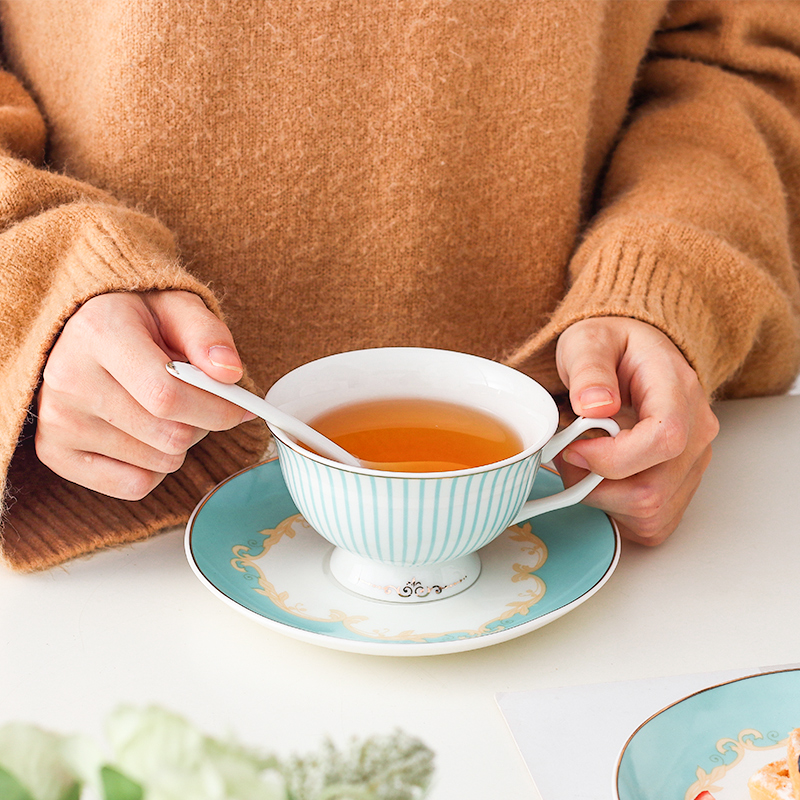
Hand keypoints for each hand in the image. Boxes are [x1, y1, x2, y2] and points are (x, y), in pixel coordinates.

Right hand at [35, 290, 253, 499]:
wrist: (79, 330)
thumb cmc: (136, 320)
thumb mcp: (177, 307)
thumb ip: (208, 334)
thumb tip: (230, 373)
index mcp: (99, 334)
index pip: (168, 395)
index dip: (218, 409)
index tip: (242, 407)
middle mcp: (68, 379)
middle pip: (170, 435)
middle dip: (203, 423)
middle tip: (197, 399)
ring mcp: (58, 421)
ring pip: (160, 462)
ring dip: (180, 443)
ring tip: (162, 409)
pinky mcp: (55, 454)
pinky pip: (135, 485)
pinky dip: (155, 466)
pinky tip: (143, 433)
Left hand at [554, 317, 718, 544]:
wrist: (630, 356)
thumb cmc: (611, 348)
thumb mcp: (588, 342)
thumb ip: (589, 369)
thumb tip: (595, 405)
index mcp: (679, 391)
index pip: (664, 440)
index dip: (611, 457)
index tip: (573, 448)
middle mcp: (697, 432)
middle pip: (652, 490)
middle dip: (594, 483)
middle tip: (568, 454)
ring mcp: (693, 464)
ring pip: (648, 512)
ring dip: (600, 497)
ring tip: (582, 462)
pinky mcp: (681, 487)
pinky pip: (651, 522)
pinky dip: (615, 510)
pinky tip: (601, 478)